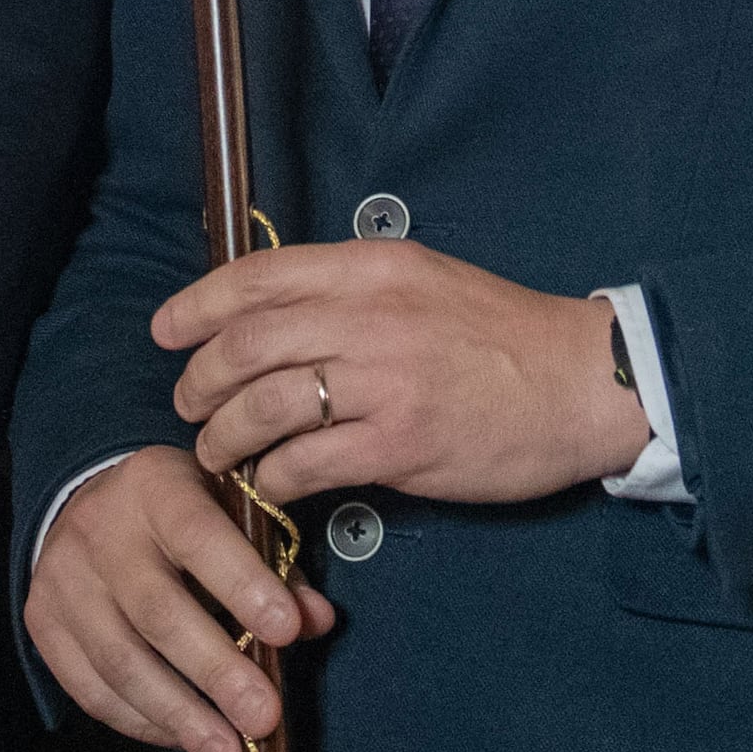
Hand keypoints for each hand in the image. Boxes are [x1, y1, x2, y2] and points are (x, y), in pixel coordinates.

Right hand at [23, 448, 340, 751]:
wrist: (88, 504)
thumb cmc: (180, 517)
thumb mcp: (231, 513)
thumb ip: (277, 565)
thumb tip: (316, 621)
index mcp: (155, 487)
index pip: (199, 536)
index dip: (243, 585)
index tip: (287, 634)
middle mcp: (100, 530)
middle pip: (157, 611)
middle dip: (216, 672)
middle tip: (263, 718)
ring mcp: (62, 580)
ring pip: (120, 661)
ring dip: (180, 715)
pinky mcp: (41, 624)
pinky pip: (90, 689)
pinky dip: (142, 722)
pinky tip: (183, 739)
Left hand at [158, 242, 645, 505]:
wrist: (585, 382)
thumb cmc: (506, 337)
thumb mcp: (427, 283)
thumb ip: (354, 293)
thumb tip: (275, 317)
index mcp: (376, 269)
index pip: (258, 276)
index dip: (197, 305)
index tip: (166, 332)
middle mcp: (373, 316)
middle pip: (246, 343)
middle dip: (199, 380)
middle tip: (189, 404)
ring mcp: (387, 381)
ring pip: (265, 405)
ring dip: (224, 435)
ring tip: (219, 451)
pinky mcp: (402, 443)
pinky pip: (306, 462)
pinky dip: (273, 475)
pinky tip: (272, 482)